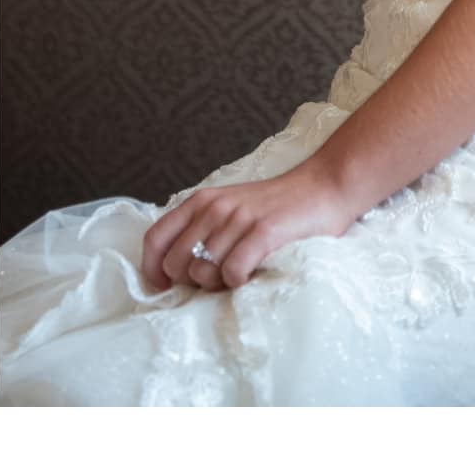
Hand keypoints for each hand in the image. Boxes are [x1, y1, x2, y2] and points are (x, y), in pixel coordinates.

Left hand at [140, 160, 362, 291]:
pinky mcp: (264, 232)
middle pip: (176, 262)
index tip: (164, 286)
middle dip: (190, 282)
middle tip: (215, 283)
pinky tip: (250, 277)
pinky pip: (233, 271)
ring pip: (203, 272)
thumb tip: (177, 270)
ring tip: (237, 277)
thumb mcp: (229, 209)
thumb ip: (203, 230)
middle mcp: (214, 208)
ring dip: (217, 285)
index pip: (155, 239)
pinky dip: (237, 283)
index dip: (153, 269)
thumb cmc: (275, 207)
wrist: (322, 188)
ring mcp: (238, 219)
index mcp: (200, 202)